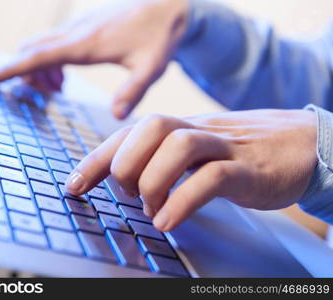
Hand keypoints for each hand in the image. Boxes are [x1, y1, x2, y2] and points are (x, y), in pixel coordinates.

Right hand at [0, 0, 188, 118]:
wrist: (170, 6)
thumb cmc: (161, 37)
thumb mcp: (151, 68)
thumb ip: (133, 92)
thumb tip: (116, 116)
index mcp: (86, 44)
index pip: (38, 56)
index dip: (10, 69)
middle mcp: (77, 32)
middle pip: (32, 49)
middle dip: (23, 72)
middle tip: (36, 95)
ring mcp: (80, 26)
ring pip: (41, 44)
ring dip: (38, 67)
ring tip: (56, 89)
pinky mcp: (86, 25)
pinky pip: (55, 41)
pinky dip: (50, 59)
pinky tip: (65, 75)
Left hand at [65, 109, 316, 230]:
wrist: (298, 143)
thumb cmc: (237, 152)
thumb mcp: (194, 152)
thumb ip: (161, 160)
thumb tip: (123, 180)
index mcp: (179, 129)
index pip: (128, 134)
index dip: (96, 159)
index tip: (73, 185)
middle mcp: (197, 131)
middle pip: (150, 127)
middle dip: (126, 164)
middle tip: (130, 194)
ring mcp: (223, 147)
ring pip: (179, 146)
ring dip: (153, 182)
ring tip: (151, 209)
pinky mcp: (247, 169)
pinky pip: (212, 177)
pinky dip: (183, 200)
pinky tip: (169, 221)